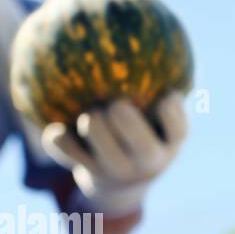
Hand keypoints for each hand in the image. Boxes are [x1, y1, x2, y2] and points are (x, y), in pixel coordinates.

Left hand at [40, 91, 188, 215]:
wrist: (119, 190)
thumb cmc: (143, 139)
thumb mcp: (160, 127)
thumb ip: (159, 99)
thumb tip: (154, 43)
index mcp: (169, 144)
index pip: (178, 128)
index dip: (171, 112)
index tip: (163, 97)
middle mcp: (145, 161)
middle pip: (136, 138)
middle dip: (121, 116)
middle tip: (115, 105)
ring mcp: (115, 170)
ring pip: (98, 137)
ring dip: (92, 122)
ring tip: (90, 115)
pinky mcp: (86, 171)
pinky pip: (63, 147)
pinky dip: (57, 137)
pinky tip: (56, 128)